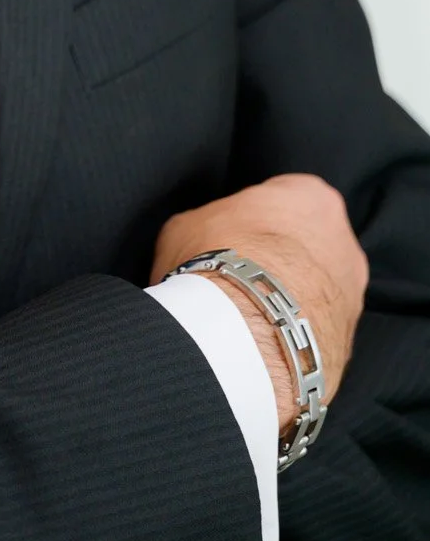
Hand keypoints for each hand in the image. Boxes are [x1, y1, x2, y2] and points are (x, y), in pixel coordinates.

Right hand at [151, 173, 368, 434]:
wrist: (245, 332)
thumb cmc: (218, 258)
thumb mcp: (188, 223)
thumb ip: (207, 224)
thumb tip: (202, 243)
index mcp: (312, 196)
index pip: (286, 198)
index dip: (254, 219)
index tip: (230, 236)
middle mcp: (344, 242)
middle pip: (308, 246)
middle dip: (280, 261)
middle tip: (238, 276)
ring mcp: (353, 296)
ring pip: (316, 293)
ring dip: (289, 302)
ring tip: (245, 317)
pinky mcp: (347, 343)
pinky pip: (314, 333)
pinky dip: (291, 337)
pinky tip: (260, 344)